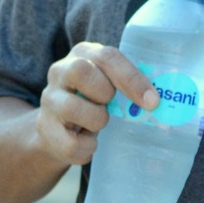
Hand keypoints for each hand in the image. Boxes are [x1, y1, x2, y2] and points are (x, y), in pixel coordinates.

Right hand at [34, 43, 158, 168]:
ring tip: (100, 125)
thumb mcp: (108, 84)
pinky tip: (89, 143)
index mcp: (83, 54)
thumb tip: (159, 102)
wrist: (57, 128)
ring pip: (72, 108)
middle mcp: (60, 71)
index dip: (132, 78)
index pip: (107, 56)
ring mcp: (50, 99)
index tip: (153, 101)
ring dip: (96, 121)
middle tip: (111, 106)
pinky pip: (70, 143)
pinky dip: (87, 148)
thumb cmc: (93, 100)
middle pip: (80, 71)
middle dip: (104, 93)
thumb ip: (127, 84)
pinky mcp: (44, 127)